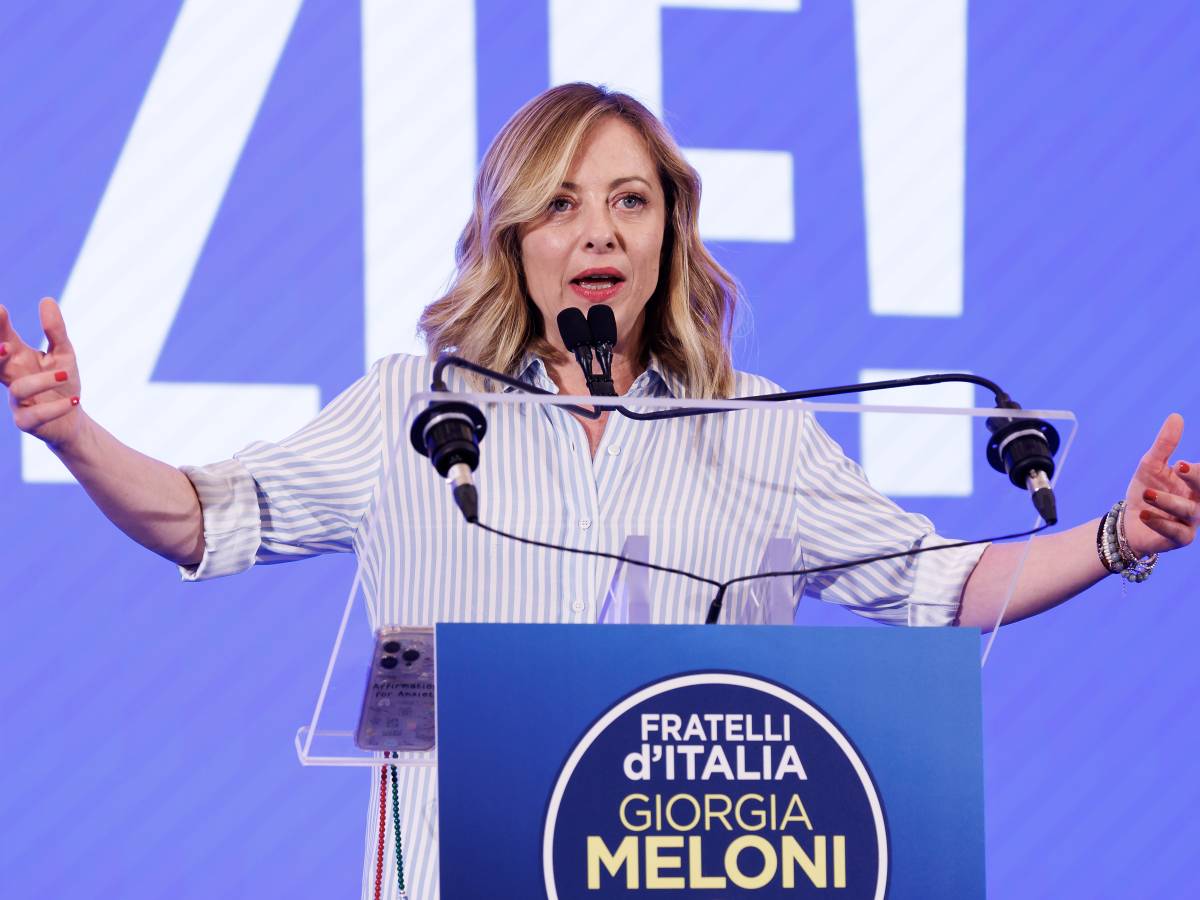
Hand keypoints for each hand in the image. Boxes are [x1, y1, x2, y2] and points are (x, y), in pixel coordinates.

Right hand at [0, 298, 83, 449]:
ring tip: (65, 374)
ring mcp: (18, 401)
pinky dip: (54, 408)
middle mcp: (13, 378)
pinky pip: (35, 416)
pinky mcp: (27, 422)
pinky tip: (74, 401)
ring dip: (41, 381)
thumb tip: (46, 300)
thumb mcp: (63, 354)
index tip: (0, 309)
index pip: (3, 339)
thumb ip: (55, 331)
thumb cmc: (63, 383)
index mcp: (18, 359)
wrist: (72, 420)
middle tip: (6, 345)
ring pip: (19, 390)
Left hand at [1123, 413, 1197, 556]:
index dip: (1198, 468)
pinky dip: (1160, 522)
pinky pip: (1176, 532)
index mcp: (1197, 482)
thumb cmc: (1148, 490)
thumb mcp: (1151, 465)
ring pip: (1187, 510)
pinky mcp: (1180, 538)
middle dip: (1195, 476)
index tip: (1184, 461)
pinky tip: (1144, 514)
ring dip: (1167, 501)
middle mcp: (1199, 501)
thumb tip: (1176, 416)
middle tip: (1178, 465)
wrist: (1130, 522)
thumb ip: (1165, 444)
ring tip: (1147, 493)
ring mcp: (1191, 520)